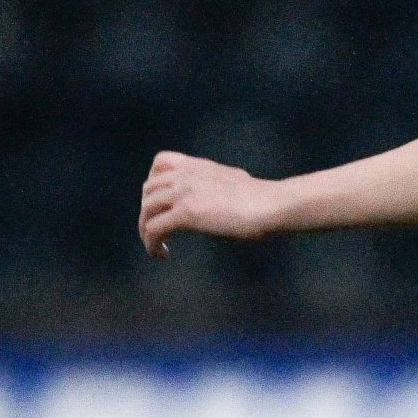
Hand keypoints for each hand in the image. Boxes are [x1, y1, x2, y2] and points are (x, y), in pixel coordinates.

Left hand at [138, 152, 281, 256]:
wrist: (271, 204)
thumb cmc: (264, 200)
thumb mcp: (236, 184)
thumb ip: (221, 187)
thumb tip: (225, 199)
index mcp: (198, 166)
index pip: (160, 162)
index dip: (154, 183)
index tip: (162, 202)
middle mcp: (186, 175)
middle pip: (148, 190)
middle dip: (150, 211)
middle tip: (161, 231)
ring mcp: (184, 193)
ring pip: (147, 210)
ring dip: (146, 230)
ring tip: (157, 247)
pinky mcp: (186, 213)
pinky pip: (154, 228)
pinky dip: (151, 243)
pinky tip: (162, 254)